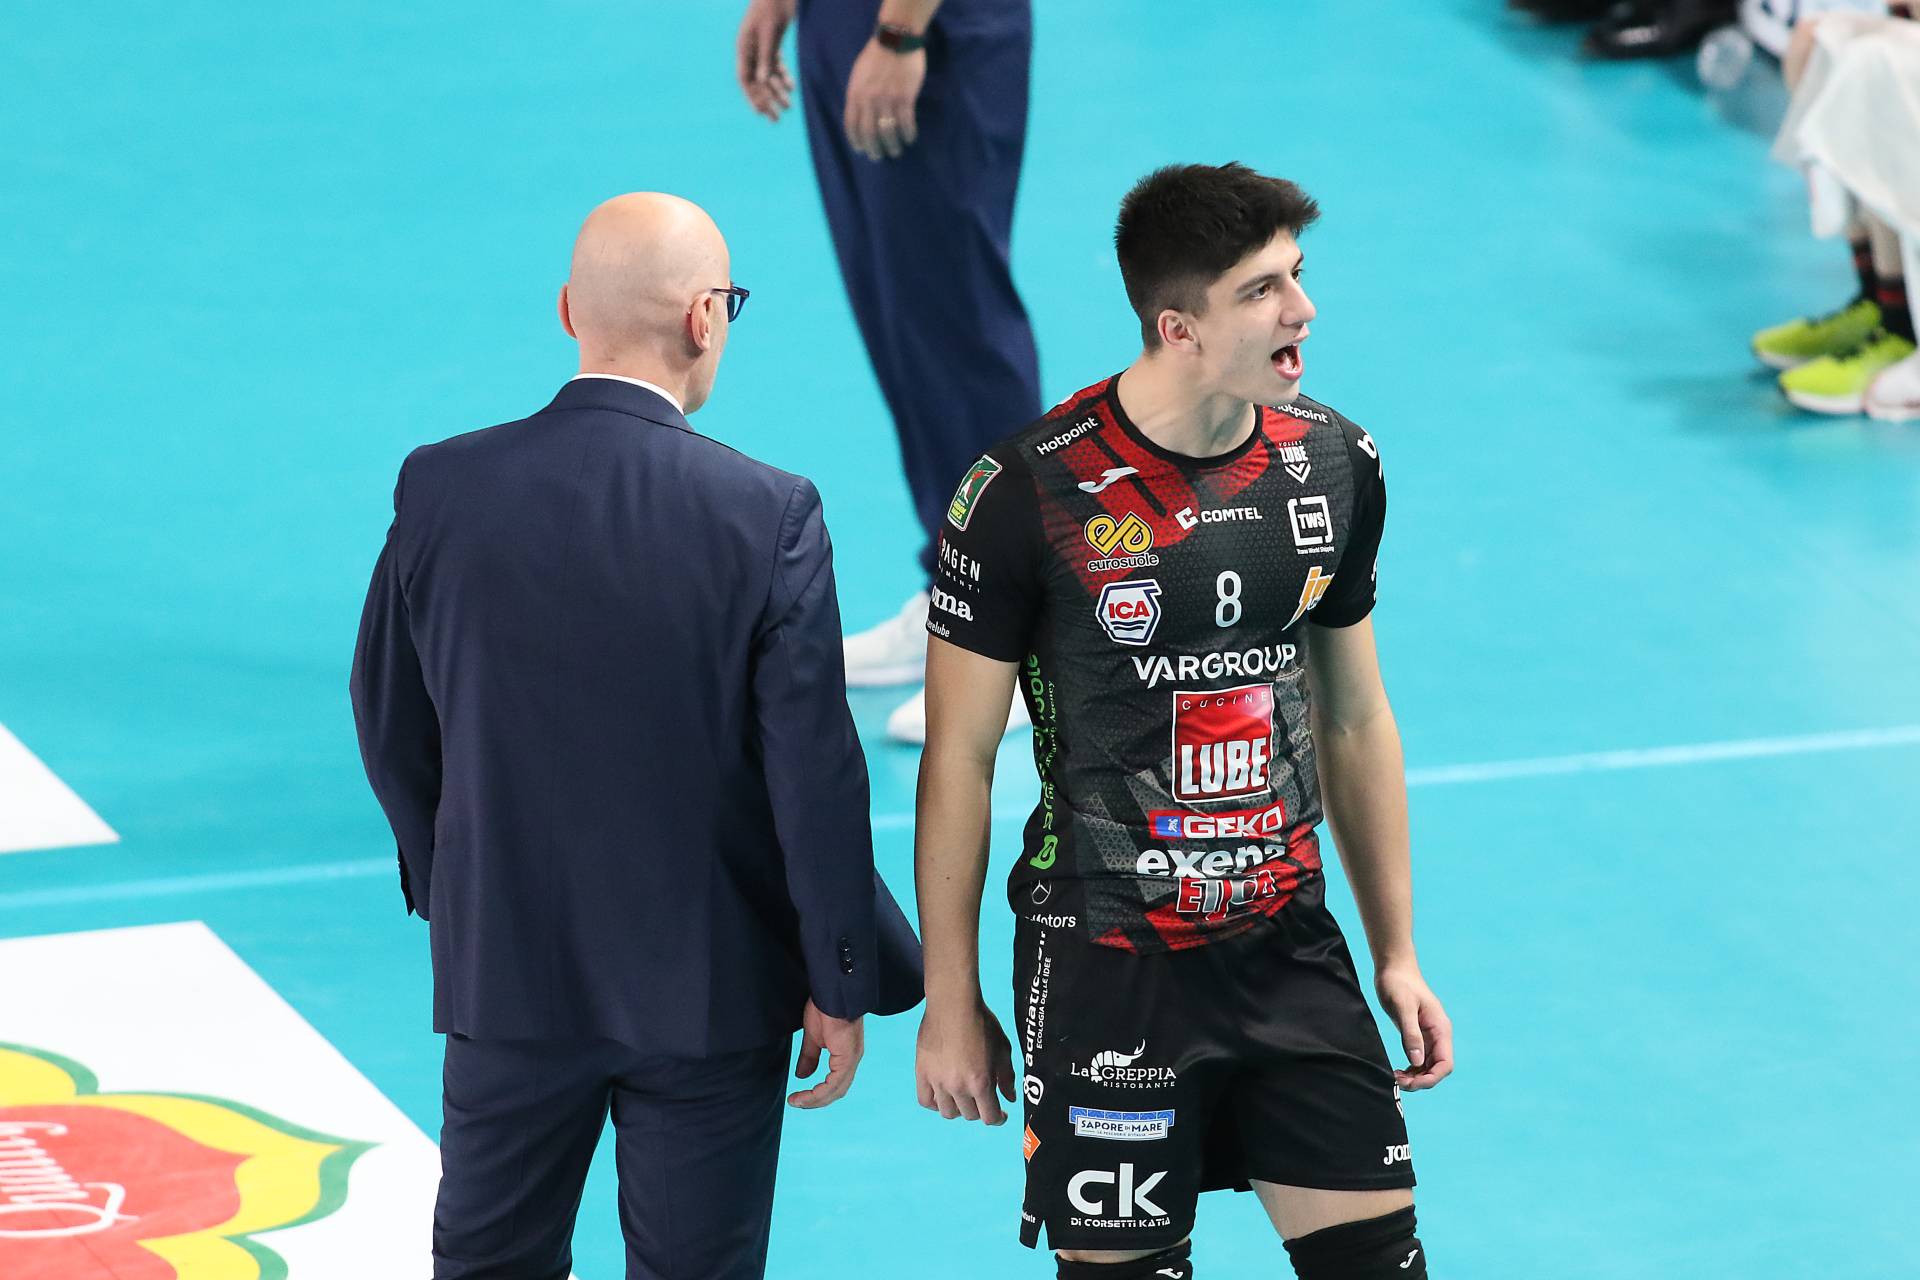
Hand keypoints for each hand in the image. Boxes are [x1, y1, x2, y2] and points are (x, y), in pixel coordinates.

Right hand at [736, 0, 796, 122]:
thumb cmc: (772, 7)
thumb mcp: (769, 33)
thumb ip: (766, 56)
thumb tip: (763, 81)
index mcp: (744, 47)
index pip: (745, 78)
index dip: (751, 96)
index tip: (760, 113)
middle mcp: (750, 50)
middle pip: (756, 81)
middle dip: (766, 100)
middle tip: (776, 119)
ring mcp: (760, 47)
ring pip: (767, 75)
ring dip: (777, 91)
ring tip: (788, 107)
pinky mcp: (771, 43)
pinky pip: (775, 65)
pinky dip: (783, 77)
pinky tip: (791, 87)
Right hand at [788, 1000, 863, 1108]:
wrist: (831, 991)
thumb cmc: (825, 1007)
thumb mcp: (814, 1037)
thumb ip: (809, 1057)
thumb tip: (802, 1076)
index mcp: (846, 1055)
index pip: (834, 1084)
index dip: (817, 1094)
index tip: (797, 1098)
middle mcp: (852, 1059)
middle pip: (836, 1091)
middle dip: (815, 1100)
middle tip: (796, 1102)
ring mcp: (851, 1058)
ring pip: (836, 1090)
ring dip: (815, 1099)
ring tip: (797, 1101)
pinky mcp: (848, 1056)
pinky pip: (834, 1083)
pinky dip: (819, 1092)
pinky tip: (805, 1094)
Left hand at [843, 38, 924, 160]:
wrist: (895, 40)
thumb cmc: (875, 56)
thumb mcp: (858, 75)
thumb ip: (857, 95)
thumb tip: (859, 115)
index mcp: (855, 94)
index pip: (851, 125)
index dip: (856, 141)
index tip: (861, 150)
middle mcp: (869, 100)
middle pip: (869, 133)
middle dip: (874, 149)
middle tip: (878, 156)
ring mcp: (887, 100)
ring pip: (888, 131)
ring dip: (892, 145)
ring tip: (896, 151)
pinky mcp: (905, 98)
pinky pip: (906, 123)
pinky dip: (908, 134)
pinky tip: (909, 138)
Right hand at [915, 997, 1016, 1123]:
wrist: (953, 1004)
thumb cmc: (982, 1023)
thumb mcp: (1003, 1049)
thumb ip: (1007, 1077)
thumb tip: (1010, 1098)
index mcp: (981, 1083)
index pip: (989, 1117)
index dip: (998, 1119)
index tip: (1001, 1114)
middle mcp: (958, 1087)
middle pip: (969, 1115)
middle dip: (980, 1110)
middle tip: (982, 1098)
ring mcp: (937, 1082)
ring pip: (947, 1112)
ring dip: (958, 1109)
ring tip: (963, 1098)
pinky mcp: (922, 1073)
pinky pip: (925, 1101)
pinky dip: (935, 1104)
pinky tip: (943, 1096)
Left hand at [1376, 965, 1453, 1090]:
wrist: (1394, 968)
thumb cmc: (1398, 983)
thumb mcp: (1403, 1008)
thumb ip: (1411, 1034)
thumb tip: (1417, 1062)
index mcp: (1440, 1029)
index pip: (1445, 1064)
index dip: (1431, 1078)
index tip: (1411, 1083)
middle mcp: (1438, 1035)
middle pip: (1437, 1069)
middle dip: (1421, 1080)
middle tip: (1397, 1082)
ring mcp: (1429, 1036)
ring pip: (1428, 1066)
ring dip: (1415, 1077)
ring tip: (1395, 1077)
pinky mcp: (1418, 1034)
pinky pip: (1420, 1059)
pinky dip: (1411, 1069)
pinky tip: (1398, 1071)